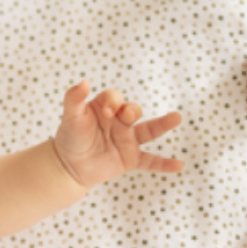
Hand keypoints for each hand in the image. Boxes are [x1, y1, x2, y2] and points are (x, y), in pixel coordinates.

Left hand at [52, 80, 183, 187]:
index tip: (105, 111)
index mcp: (105, 108)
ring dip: (163, 124)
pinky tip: (178, 166)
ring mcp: (127, 140)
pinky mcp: (130, 159)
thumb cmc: (70, 138)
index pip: (115, 98)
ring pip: (149, 130)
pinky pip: (150, 161)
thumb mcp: (70, 117)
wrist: (68, 166)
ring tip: (177, 117)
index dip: (112, 101)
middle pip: (133, 110)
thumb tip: (84, 81)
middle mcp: (119, 122)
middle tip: (126, 115)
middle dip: (131, 110)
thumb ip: (74, 99)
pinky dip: (163, 164)